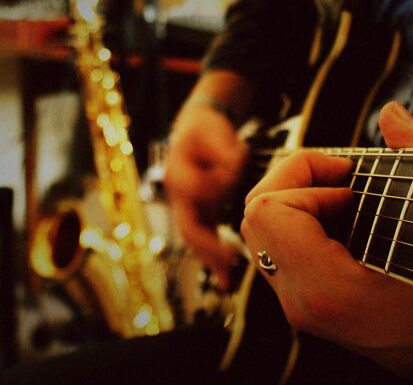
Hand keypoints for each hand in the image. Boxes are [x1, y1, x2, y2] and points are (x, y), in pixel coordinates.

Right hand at [165, 103, 245, 289]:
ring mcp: (186, 206)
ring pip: (194, 239)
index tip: (235, 180)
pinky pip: (203, 239)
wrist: (196, 129)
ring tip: (228, 283)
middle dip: (208, 246)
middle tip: (232, 263)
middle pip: (187, 226)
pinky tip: (228, 278)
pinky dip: (214, 257)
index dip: (216, 187)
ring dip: (210, 260)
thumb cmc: (206, 129)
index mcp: (178, 171)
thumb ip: (226, 151)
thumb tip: (235, 169)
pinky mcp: (199, 212)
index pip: (194, 188)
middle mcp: (177, 194)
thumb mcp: (215, 131)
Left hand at [240, 101, 412, 376]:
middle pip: (255, 216)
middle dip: (294, 181)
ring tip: (345, 199)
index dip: (304, 181)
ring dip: (296, 199)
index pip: (269, 211)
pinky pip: (275, 246)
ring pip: (260, 231)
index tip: (350, 184)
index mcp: (328, 288)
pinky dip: (299, 220)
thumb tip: (391, 117)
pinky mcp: (301, 301)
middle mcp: (301, 300)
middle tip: (343, 179)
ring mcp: (297, 304)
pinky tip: (342, 220)